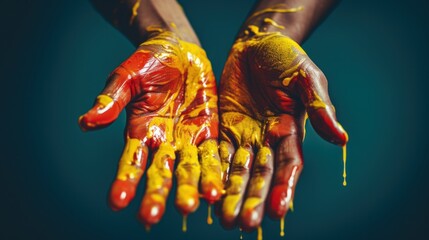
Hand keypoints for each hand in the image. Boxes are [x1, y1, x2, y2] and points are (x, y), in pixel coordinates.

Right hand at [79, 30, 222, 226]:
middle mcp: (163, 142)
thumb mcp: (126, 77)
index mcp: (139, 132)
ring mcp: (187, 140)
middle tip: (151, 217)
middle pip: (159, 173)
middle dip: (156, 194)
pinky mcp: (209, 132)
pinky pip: (213, 154)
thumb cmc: (147, 62)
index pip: (130, 161)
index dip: (124, 180)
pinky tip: (218, 190)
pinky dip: (215, 171)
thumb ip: (111, 100)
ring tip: (191, 206)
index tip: (117, 202)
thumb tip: (86, 122)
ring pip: (188, 169)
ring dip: (189, 188)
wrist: (179, 50)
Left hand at [218, 31, 347, 229]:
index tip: (278, 210)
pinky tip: (205, 191)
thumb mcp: (305, 77)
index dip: (283, 187)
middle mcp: (266, 140)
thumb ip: (318, 107)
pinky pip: (215, 153)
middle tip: (245, 224)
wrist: (255, 44)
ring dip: (230, 194)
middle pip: (260, 175)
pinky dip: (211, 172)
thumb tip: (341, 139)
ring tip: (223, 219)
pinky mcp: (222, 128)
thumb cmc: (285, 57)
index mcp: (290, 131)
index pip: (288, 166)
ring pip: (236, 170)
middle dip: (253, 199)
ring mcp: (243, 136)